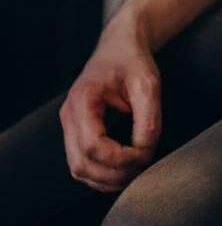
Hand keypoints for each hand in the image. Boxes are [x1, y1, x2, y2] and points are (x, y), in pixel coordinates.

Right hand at [59, 15, 161, 193]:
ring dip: (106, 179)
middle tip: (142, 168)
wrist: (120, 46)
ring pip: (78, 169)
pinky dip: (101, 175)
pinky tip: (123, 170)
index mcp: (83, 100)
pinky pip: (82, 164)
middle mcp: (69, 116)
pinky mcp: (77, 132)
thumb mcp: (148, 84)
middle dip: (113, 174)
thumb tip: (145, 151)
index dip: (119, 158)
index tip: (144, 153)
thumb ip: (148, 119)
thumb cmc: (133, 61)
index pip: (93, 145)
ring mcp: (70, 126)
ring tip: (135, 171)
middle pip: (81, 164)